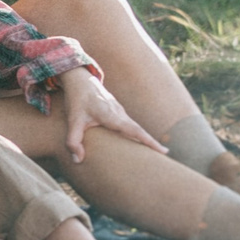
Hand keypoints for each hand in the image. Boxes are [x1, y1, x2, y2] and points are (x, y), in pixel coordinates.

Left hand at [51, 66, 167, 162]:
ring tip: (154, 153)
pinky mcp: (117, 112)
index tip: (164, 151)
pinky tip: (136, 143)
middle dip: (152, 143)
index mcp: (113, 116)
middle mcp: (120, 113)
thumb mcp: (73, 121)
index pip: (135, 131)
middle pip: (139, 131)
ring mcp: (120, 111)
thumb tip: (78, 160)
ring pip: (134, 128)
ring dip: (144, 139)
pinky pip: (129, 125)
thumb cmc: (77, 99)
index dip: (149, 142)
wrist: (80, 79)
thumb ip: (73, 141)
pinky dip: (135, 134)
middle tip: (166, 156)